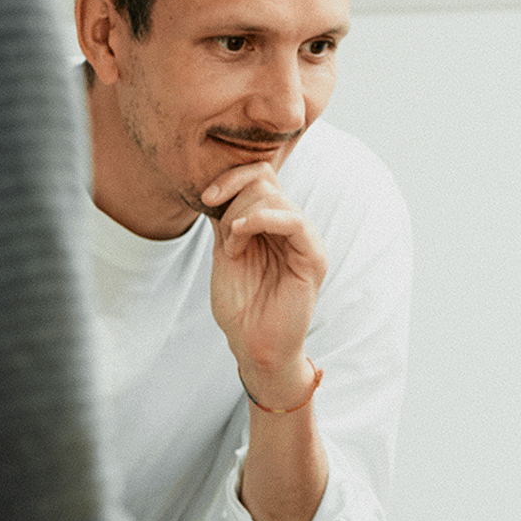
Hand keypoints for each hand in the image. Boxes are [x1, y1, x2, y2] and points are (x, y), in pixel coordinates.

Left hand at [203, 163, 329, 401]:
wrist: (252, 344)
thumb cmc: (240, 306)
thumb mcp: (224, 251)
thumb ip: (227, 218)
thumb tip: (217, 186)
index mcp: (273, 223)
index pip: (261, 175)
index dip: (231, 177)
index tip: (206, 198)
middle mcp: (292, 226)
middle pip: (264, 182)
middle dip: (233, 202)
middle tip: (224, 239)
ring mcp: (305, 240)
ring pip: (274, 197)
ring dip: (241, 218)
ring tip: (233, 250)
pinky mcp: (314, 257)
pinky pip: (294, 221)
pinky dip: (261, 220)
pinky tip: (240, 236)